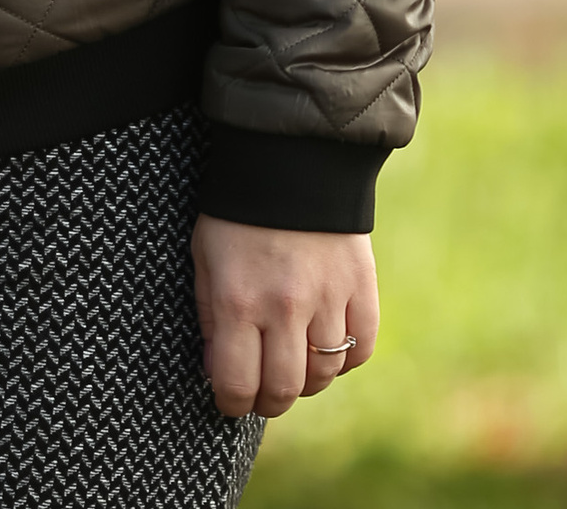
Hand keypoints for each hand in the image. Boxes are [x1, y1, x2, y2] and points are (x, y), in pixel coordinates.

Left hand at [192, 217, 378, 418]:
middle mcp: (284, 308)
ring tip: (290, 367)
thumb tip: (217, 373)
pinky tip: (325, 347)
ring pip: (323, 376)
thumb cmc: (236, 214)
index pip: (237, 383)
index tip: (228, 401)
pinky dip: (343, 360)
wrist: (289, 163)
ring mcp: (328, 301)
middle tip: (261, 394)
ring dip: (305, 382)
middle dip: (268, 402)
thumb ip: (210, 316)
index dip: (231, 403)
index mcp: (237, 300)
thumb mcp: (204, 258)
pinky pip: (359, 351)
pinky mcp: (361, 292)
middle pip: (284, 390)